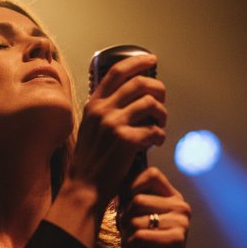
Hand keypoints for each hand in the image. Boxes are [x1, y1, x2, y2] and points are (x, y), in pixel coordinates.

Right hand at [68, 54, 166, 205]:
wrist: (84, 187)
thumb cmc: (90, 160)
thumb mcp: (90, 128)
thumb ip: (105, 111)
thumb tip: (130, 98)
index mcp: (93, 104)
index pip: (117, 72)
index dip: (137, 62)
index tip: (151, 60)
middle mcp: (103, 110)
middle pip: (139, 84)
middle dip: (157, 88)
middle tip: (162, 97)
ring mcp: (114, 124)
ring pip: (151, 104)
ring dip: (162, 113)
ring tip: (161, 124)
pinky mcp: (127, 141)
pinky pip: (154, 130)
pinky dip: (160, 135)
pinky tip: (156, 142)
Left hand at [120, 166, 191, 247]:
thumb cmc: (148, 247)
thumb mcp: (142, 218)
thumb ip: (133, 198)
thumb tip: (113, 179)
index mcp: (174, 197)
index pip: (151, 174)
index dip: (132, 186)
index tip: (126, 205)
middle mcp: (182, 206)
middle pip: (137, 200)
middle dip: (125, 219)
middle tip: (126, 232)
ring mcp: (182, 223)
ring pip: (135, 219)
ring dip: (126, 235)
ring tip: (131, 244)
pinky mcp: (177, 240)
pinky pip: (139, 236)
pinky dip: (130, 247)